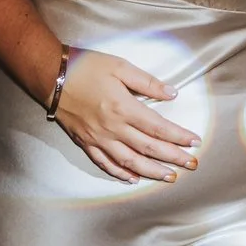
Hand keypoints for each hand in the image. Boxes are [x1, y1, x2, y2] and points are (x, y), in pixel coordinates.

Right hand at [53, 50, 202, 183]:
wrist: (50, 76)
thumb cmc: (85, 67)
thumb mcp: (119, 66)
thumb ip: (147, 82)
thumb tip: (172, 93)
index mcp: (123, 107)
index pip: (158, 127)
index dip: (178, 136)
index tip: (195, 142)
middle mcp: (112, 128)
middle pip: (148, 148)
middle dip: (173, 158)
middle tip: (192, 164)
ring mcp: (98, 138)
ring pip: (129, 161)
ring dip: (151, 171)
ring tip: (169, 177)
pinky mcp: (85, 143)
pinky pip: (105, 164)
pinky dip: (120, 173)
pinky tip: (133, 178)